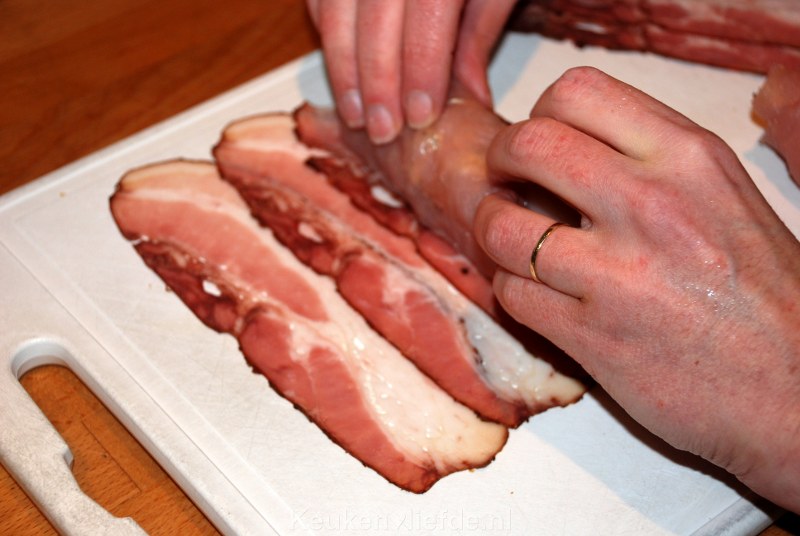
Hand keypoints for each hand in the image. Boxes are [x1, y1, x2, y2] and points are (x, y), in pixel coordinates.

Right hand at [306, 0, 515, 143]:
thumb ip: (481, 30)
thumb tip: (469, 96)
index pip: (428, 15)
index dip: (420, 68)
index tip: (420, 115)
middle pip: (375, 16)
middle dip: (376, 81)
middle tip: (382, 130)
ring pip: (336, 9)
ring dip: (342, 66)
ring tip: (356, 114)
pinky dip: (325, 30)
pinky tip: (338, 66)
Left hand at [473, 66, 799, 511]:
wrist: (792, 390)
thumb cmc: (761, 294)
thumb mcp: (723, 196)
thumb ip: (649, 162)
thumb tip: (565, 147)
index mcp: (688, 157)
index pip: (578, 92)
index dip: (539, 115)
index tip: (537, 145)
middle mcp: (651, 203)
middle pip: (528, 144)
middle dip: (500, 162)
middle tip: (505, 185)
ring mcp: (618, 272)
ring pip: (502, 225)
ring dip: (494, 231)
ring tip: (513, 243)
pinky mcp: (591, 335)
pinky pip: (512, 292)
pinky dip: (510, 289)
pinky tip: (534, 292)